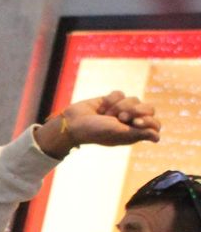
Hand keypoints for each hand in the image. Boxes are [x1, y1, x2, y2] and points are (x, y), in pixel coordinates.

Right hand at [34, 91, 160, 158]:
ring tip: (106, 114)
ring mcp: (122, 109)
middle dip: (134, 110)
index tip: (136, 122)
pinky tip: (101, 108)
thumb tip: (157, 138)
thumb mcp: (118, 133)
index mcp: (134, 132)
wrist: (73, 122)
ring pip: (134, 99)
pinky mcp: (112, 100)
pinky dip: (110, 100)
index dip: (149, 121)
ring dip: (118, 106)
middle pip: (149, 108)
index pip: (155, 124)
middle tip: (121, 117)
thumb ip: (139, 134)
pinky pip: (120, 93)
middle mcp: (130, 121)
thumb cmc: (96, 132)